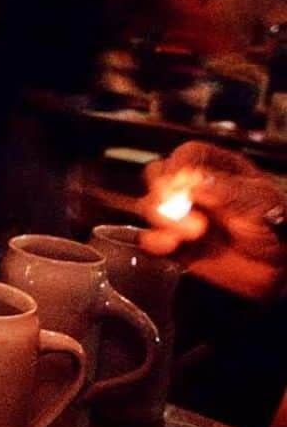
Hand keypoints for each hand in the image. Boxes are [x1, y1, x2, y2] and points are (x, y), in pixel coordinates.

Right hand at [140, 141, 286, 298]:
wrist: (284, 271)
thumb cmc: (281, 228)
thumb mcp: (260, 204)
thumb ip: (226, 191)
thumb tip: (190, 179)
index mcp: (220, 168)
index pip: (188, 155)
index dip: (178, 167)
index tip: (179, 185)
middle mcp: (196, 189)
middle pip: (160, 176)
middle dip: (163, 193)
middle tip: (176, 207)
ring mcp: (183, 216)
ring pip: (151, 207)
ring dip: (162, 220)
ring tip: (191, 233)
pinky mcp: (177, 243)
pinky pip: (152, 239)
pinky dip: (155, 242)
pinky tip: (171, 245)